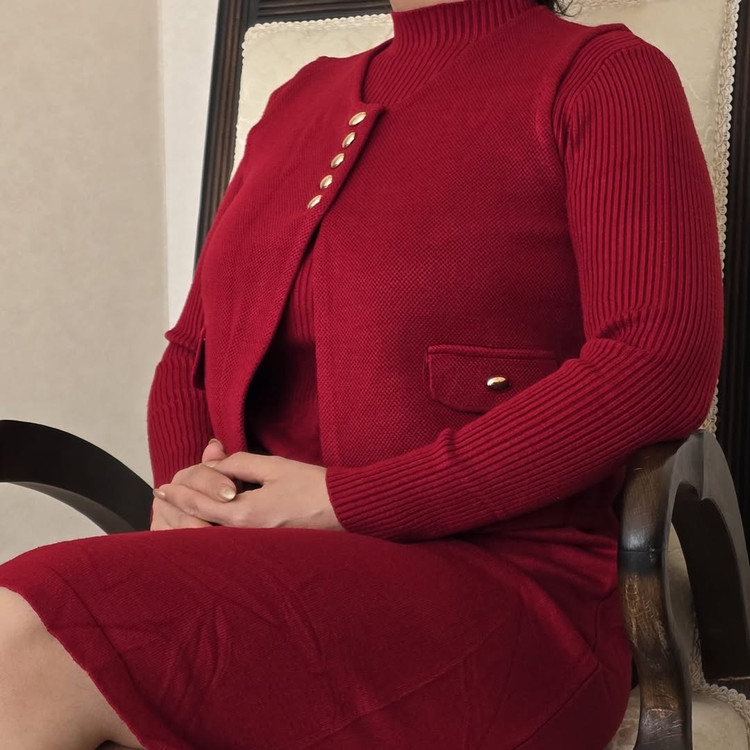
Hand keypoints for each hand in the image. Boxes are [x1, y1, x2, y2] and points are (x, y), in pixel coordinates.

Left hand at [155, 452, 344, 531]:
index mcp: (245, 515)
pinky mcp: (265, 547)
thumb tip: (217, 462)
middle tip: (161, 500)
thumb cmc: (313, 487)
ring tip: (176, 512)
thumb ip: (240, 463)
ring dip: (192, 522)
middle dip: (178, 512)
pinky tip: (209, 522)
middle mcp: (245, 536)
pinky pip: (229, 540)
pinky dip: (213, 529)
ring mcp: (255, 545)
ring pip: (212, 536)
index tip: (161, 487)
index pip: (199, 505)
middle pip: (198, 527)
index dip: (178, 495)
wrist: (345, 509)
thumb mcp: (275, 466)